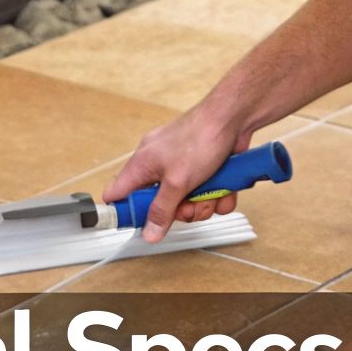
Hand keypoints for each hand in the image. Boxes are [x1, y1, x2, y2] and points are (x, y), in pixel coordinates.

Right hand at [104, 108, 253, 242]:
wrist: (234, 117)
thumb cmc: (201, 136)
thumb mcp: (177, 182)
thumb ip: (161, 210)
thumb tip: (148, 233)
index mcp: (142, 164)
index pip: (118, 193)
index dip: (125, 211)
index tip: (141, 225)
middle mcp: (158, 165)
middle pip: (159, 205)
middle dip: (180, 210)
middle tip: (190, 206)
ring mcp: (182, 167)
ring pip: (186, 201)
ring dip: (203, 203)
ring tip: (212, 192)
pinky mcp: (202, 168)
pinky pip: (205, 193)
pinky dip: (217, 194)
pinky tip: (225, 188)